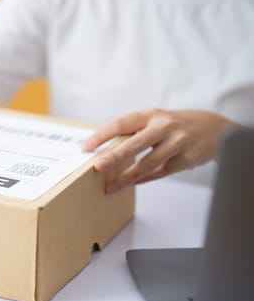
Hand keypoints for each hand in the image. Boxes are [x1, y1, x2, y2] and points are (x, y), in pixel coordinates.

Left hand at [82, 108, 237, 193]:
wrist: (216, 128)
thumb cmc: (175, 124)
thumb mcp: (153, 119)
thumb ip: (130, 129)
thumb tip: (100, 136)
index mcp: (150, 115)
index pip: (121, 123)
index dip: (102, 135)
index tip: (85, 146)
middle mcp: (164, 126)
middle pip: (135, 143)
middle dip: (114, 156)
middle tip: (97, 166)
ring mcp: (177, 143)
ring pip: (149, 162)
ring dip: (128, 176)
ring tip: (111, 186)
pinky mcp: (187, 159)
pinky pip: (161, 172)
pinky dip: (144, 179)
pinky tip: (131, 183)